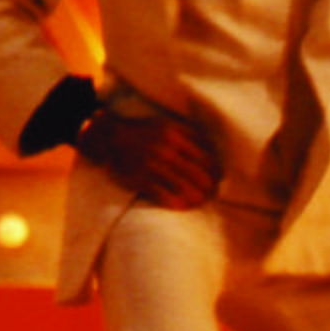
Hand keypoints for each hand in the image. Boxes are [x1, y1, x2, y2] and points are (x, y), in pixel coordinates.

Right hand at [79, 108, 220, 209]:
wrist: (110, 137)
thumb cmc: (143, 131)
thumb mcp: (167, 124)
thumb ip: (189, 134)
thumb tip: (212, 150)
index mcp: (175, 135)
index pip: (205, 156)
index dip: (215, 170)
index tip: (219, 177)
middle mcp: (166, 150)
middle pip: (197, 173)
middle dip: (209, 186)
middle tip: (213, 193)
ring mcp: (153, 166)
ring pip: (183, 187)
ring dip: (196, 197)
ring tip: (201, 201)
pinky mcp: (140, 179)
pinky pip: (163, 196)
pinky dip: (176, 203)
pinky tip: (184, 206)